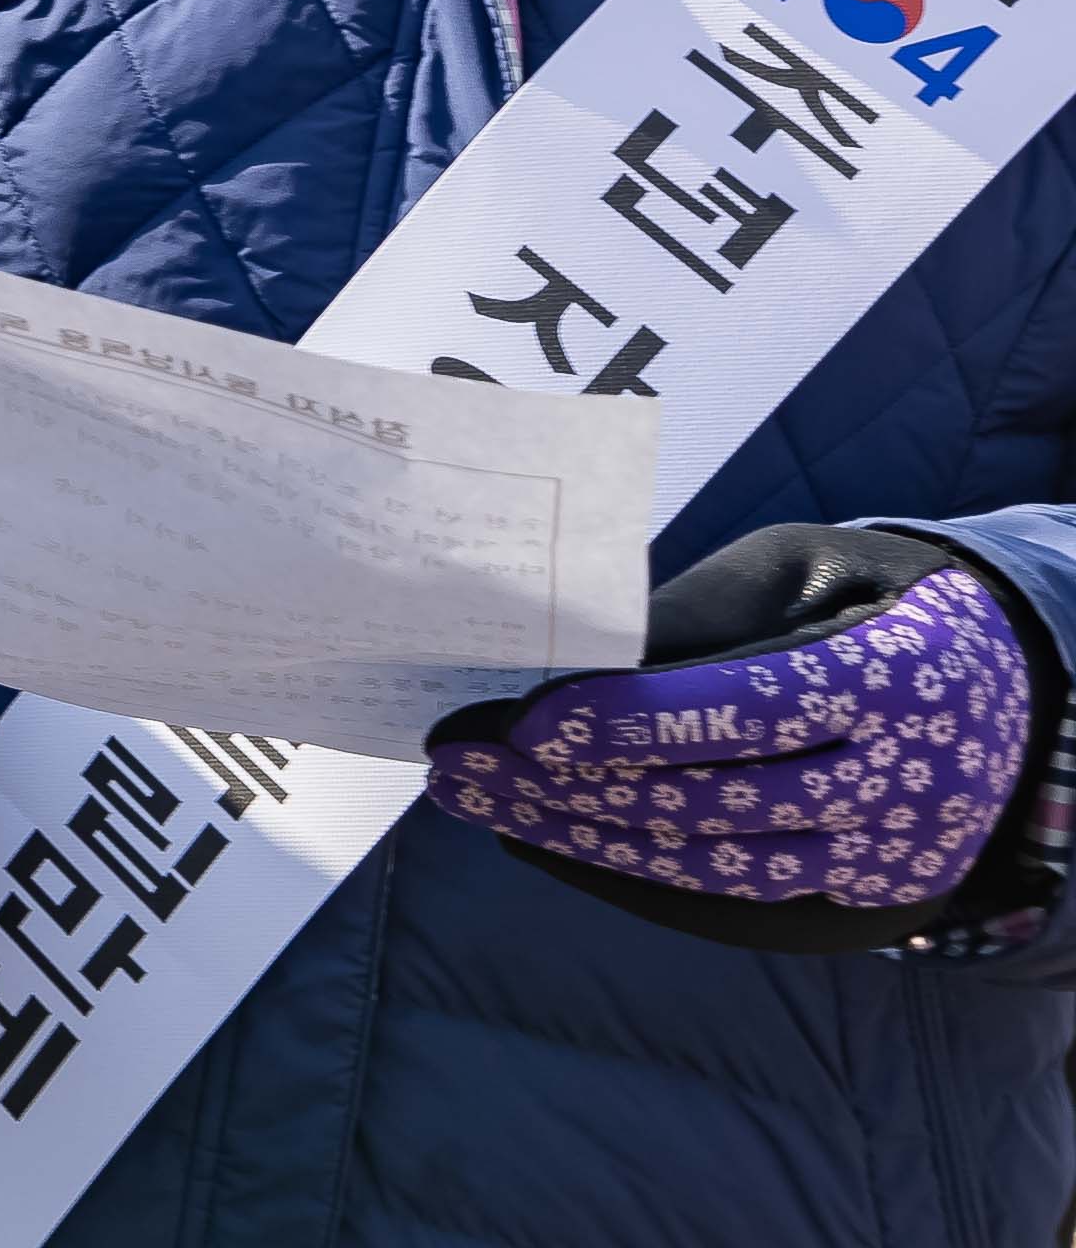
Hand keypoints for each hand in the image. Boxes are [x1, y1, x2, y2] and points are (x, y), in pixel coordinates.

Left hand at [428, 525, 1039, 942]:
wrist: (1011, 679)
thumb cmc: (872, 599)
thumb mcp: (800, 568)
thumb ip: (702, 617)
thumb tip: (573, 667)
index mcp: (894, 680)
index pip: (745, 710)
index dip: (631, 721)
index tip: (525, 723)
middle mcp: (907, 785)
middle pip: (715, 802)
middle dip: (570, 788)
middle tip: (458, 763)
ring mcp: (891, 857)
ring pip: (715, 865)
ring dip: (582, 839)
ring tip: (479, 801)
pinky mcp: (867, 899)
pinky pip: (736, 900)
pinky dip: (634, 874)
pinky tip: (550, 840)